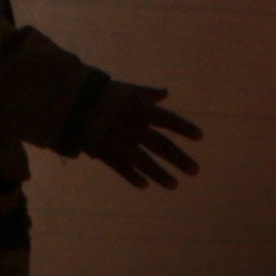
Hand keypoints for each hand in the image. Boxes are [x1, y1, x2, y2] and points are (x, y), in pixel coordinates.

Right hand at [79, 81, 203, 189]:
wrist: (76, 106)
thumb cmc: (106, 95)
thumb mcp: (129, 91)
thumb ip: (149, 94)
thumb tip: (166, 92)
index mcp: (142, 111)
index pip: (168, 120)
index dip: (184, 128)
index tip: (199, 137)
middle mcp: (135, 129)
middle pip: (162, 146)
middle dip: (179, 159)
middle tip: (195, 170)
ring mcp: (122, 144)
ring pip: (145, 163)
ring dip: (161, 175)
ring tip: (175, 185)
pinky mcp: (109, 155)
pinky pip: (124, 169)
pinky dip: (134, 178)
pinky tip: (145, 185)